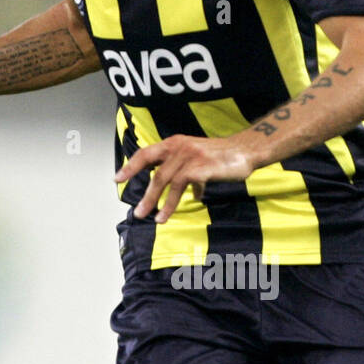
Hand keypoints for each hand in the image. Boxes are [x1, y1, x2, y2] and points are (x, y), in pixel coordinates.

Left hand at [115, 134, 255, 222]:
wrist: (246, 151)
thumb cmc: (223, 156)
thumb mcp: (200, 160)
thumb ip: (190, 174)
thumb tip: (192, 193)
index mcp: (175, 143)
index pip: (146, 154)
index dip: (131, 166)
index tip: (117, 179)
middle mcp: (179, 147)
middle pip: (154, 172)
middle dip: (145, 195)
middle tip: (137, 212)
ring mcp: (189, 157)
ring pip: (166, 182)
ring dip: (158, 203)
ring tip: (153, 219)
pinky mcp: (200, 168)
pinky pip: (181, 188)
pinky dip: (173, 203)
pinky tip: (169, 214)